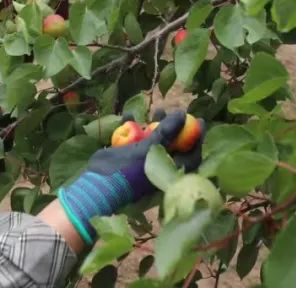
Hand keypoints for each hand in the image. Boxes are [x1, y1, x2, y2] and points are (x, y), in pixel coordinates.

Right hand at [56, 111, 203, 244]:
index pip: (190, 156)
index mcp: (168, 173)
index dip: (197, 138)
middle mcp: (157, 169)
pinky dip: (130, 128)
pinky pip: (132, 140)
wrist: (96, 187)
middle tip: (173, 111)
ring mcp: (142, 164)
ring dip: (154, 124)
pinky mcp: (126, 159)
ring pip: (153, 140)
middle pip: (172, 145)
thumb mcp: (148, 150)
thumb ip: (166, 133)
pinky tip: (127, 115)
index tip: (199, 120)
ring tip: (156, 110)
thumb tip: (183, 115)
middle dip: (172, 126)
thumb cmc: (128, 173)